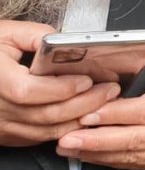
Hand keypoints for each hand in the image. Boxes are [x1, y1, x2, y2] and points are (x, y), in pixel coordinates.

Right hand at [0, 20, 122, 146]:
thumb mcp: (5, 32)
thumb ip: (37, 35)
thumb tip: (67, 44)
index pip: (30, 91)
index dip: (62, 88)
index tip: (87, 80)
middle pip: (46, 115)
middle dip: (85, 104)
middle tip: (109, 90)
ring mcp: (0, 125)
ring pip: (47, 131)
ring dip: (80, 119)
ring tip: (104, 103)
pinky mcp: (6, 134)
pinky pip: (40, 137)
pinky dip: (66, 129)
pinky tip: (84, 116)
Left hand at [54, 55, 144, 169]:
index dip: (114, 115)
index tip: (87, 114)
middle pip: (133, 140)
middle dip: (96, 142)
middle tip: (65, 139)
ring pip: (134, 156)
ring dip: (100, 155)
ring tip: (70, 150)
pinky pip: (143, 164)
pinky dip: (117, 163)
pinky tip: (97, 158)